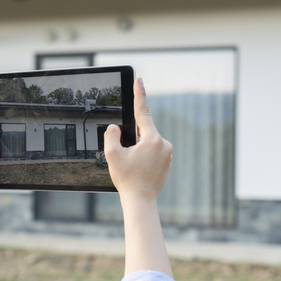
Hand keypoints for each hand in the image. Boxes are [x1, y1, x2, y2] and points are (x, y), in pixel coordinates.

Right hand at [104, 78, 172, 201]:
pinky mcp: (168, 161)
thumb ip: (111, 136)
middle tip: (126, 158)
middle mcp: (164, 144)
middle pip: (143, 131)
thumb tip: (115, 128)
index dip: (139, 94)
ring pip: (148, 142)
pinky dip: (144, 155)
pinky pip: (153, 151)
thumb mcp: (112, 155)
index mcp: (151, 139)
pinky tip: (139, 169)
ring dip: (138, 148)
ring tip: (133, 167)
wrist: (141, 201)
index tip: (139, 80)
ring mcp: (168, 153)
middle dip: (132, 139)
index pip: (143, 112)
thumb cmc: (127, 179)